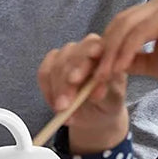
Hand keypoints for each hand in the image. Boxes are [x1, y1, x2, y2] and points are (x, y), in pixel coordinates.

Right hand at [37, 33, 128, 153]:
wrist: (97, 113)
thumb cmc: (109, 101)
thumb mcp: (114, 97)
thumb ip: (107, 88)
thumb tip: (97, 88)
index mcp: (104, 49)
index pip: (92, 45)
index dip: (83, 59)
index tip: (76, 78)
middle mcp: (83, 47)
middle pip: (70, 56)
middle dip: (66, 81)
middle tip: (64, 103)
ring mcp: (66, 55)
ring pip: (56, 66)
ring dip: (57, 90)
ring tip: (62, 110)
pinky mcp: (51, 64)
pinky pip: (43, 74)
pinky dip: (48, 91)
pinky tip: (55, 105)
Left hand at [93, 0, 157, 89]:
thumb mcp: (154, 61)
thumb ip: (132, 58)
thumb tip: (105, 63)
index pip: (123, 23)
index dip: (107, 45)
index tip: (95, 69)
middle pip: (120, 22)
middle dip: (104, 50)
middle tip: (93, 75)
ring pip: (126, 27)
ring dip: (111, 54)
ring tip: (103, 76)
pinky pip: (139, 34)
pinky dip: (126, 52)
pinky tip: (119, 69)